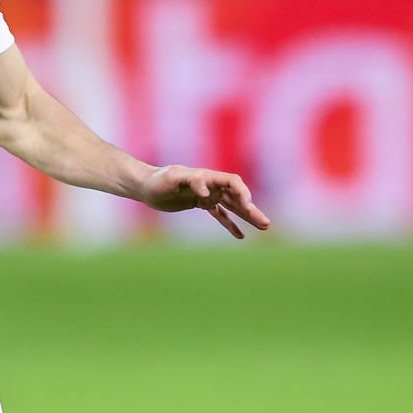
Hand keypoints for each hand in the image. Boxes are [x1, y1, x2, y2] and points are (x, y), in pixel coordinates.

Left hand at [138, 166, 271, 238]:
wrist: (146, 186)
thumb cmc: (158, 180)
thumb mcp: (171, 178)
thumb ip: (190, 180)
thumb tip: (205, 190)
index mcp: (207, 176)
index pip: (233, 182)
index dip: (243, 194)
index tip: (247, 207)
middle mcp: (211, 185)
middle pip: (238, 196)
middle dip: (252, 209)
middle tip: (266, 224)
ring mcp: (208, 195)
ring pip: (233, 206)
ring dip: (247, 216)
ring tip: (263, 227)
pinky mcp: (201, 204)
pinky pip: (220, 215)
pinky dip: (231, 224)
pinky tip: (241, 235)